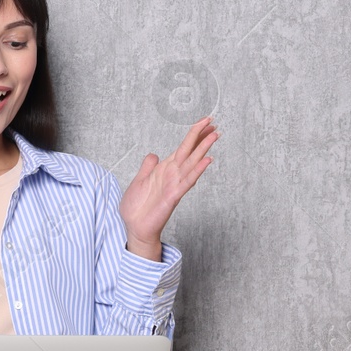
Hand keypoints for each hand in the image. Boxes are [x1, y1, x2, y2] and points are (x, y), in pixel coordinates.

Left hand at [119, 117, 217, 259]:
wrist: (135, 227)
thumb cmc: (137, 207)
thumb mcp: (138, 181)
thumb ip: (147, 167)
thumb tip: (154, 155)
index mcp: (164, 169)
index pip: (183, 148)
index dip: (193, 135)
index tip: (205, 122)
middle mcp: (172, 174)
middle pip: (190, 151)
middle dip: (202, 137)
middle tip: (214, 123)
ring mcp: (174, 184)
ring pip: (192, 163)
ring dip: (203, 149)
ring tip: (215, 135)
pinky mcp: (173, 196)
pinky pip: (187, 181)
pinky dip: (197, 170)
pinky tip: (207, 160)